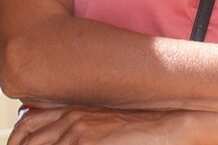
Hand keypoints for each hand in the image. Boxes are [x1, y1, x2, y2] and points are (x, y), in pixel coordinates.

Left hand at [7, 107, 183, 144]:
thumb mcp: (104, 119)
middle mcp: (71, 118)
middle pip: (29, 141)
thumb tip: (61, 134)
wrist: (169, 123)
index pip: (27, 123)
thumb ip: (79, 124)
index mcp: (73, 108)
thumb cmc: (141, 123)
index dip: (16, 139)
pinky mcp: (89, 143)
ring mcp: (79, 132)